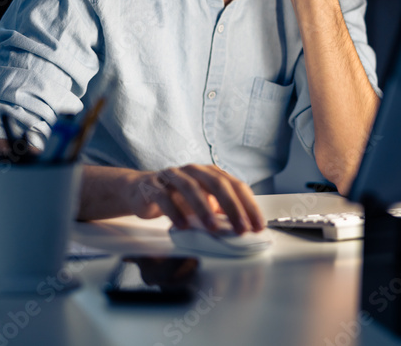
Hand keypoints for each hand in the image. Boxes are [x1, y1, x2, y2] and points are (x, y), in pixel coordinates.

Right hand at [126, 164, 264, 233]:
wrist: (143, 190)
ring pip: (190, 187)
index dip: (249, 205)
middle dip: (232, 207)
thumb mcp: (204, 203)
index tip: (257, 225)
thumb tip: (242, 228)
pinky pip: (164, 197)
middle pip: (217, 184)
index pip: (236, 185)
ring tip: (212, 228)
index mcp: (211, 173)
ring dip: (203, 208)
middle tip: (241, 229)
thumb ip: (221, 211)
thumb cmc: (178, 197)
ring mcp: (173, 176)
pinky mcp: (153, 186)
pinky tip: (183, 226)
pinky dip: (175, 211)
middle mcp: (194, 171)